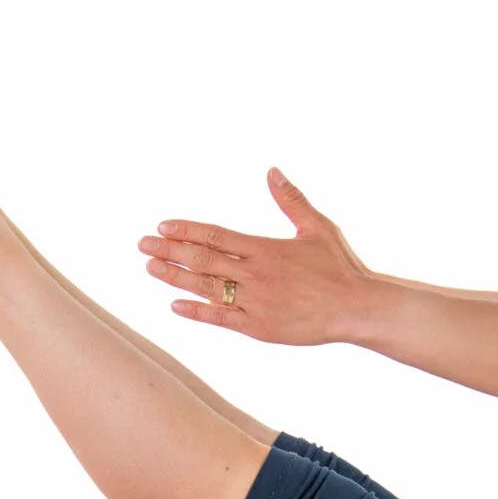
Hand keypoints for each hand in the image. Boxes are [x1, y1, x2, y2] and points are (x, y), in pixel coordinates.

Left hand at [136, 167, 378, 345]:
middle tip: (142, 245)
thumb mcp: (317, 227)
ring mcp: (255, 302)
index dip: (187, 231)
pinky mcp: (259, 327)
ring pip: (206, 287)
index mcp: (266, 249)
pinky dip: (197, 311)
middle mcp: (256, 274)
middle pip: (203, 260)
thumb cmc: (339, 267)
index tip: (163, 226)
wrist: (356, 309)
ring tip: (150, 268)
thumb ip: (291, 200)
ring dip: (175, 277)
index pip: (216, 235)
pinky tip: (174, 304)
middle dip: (169, 251)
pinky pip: (221, 319)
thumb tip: (272, 171)